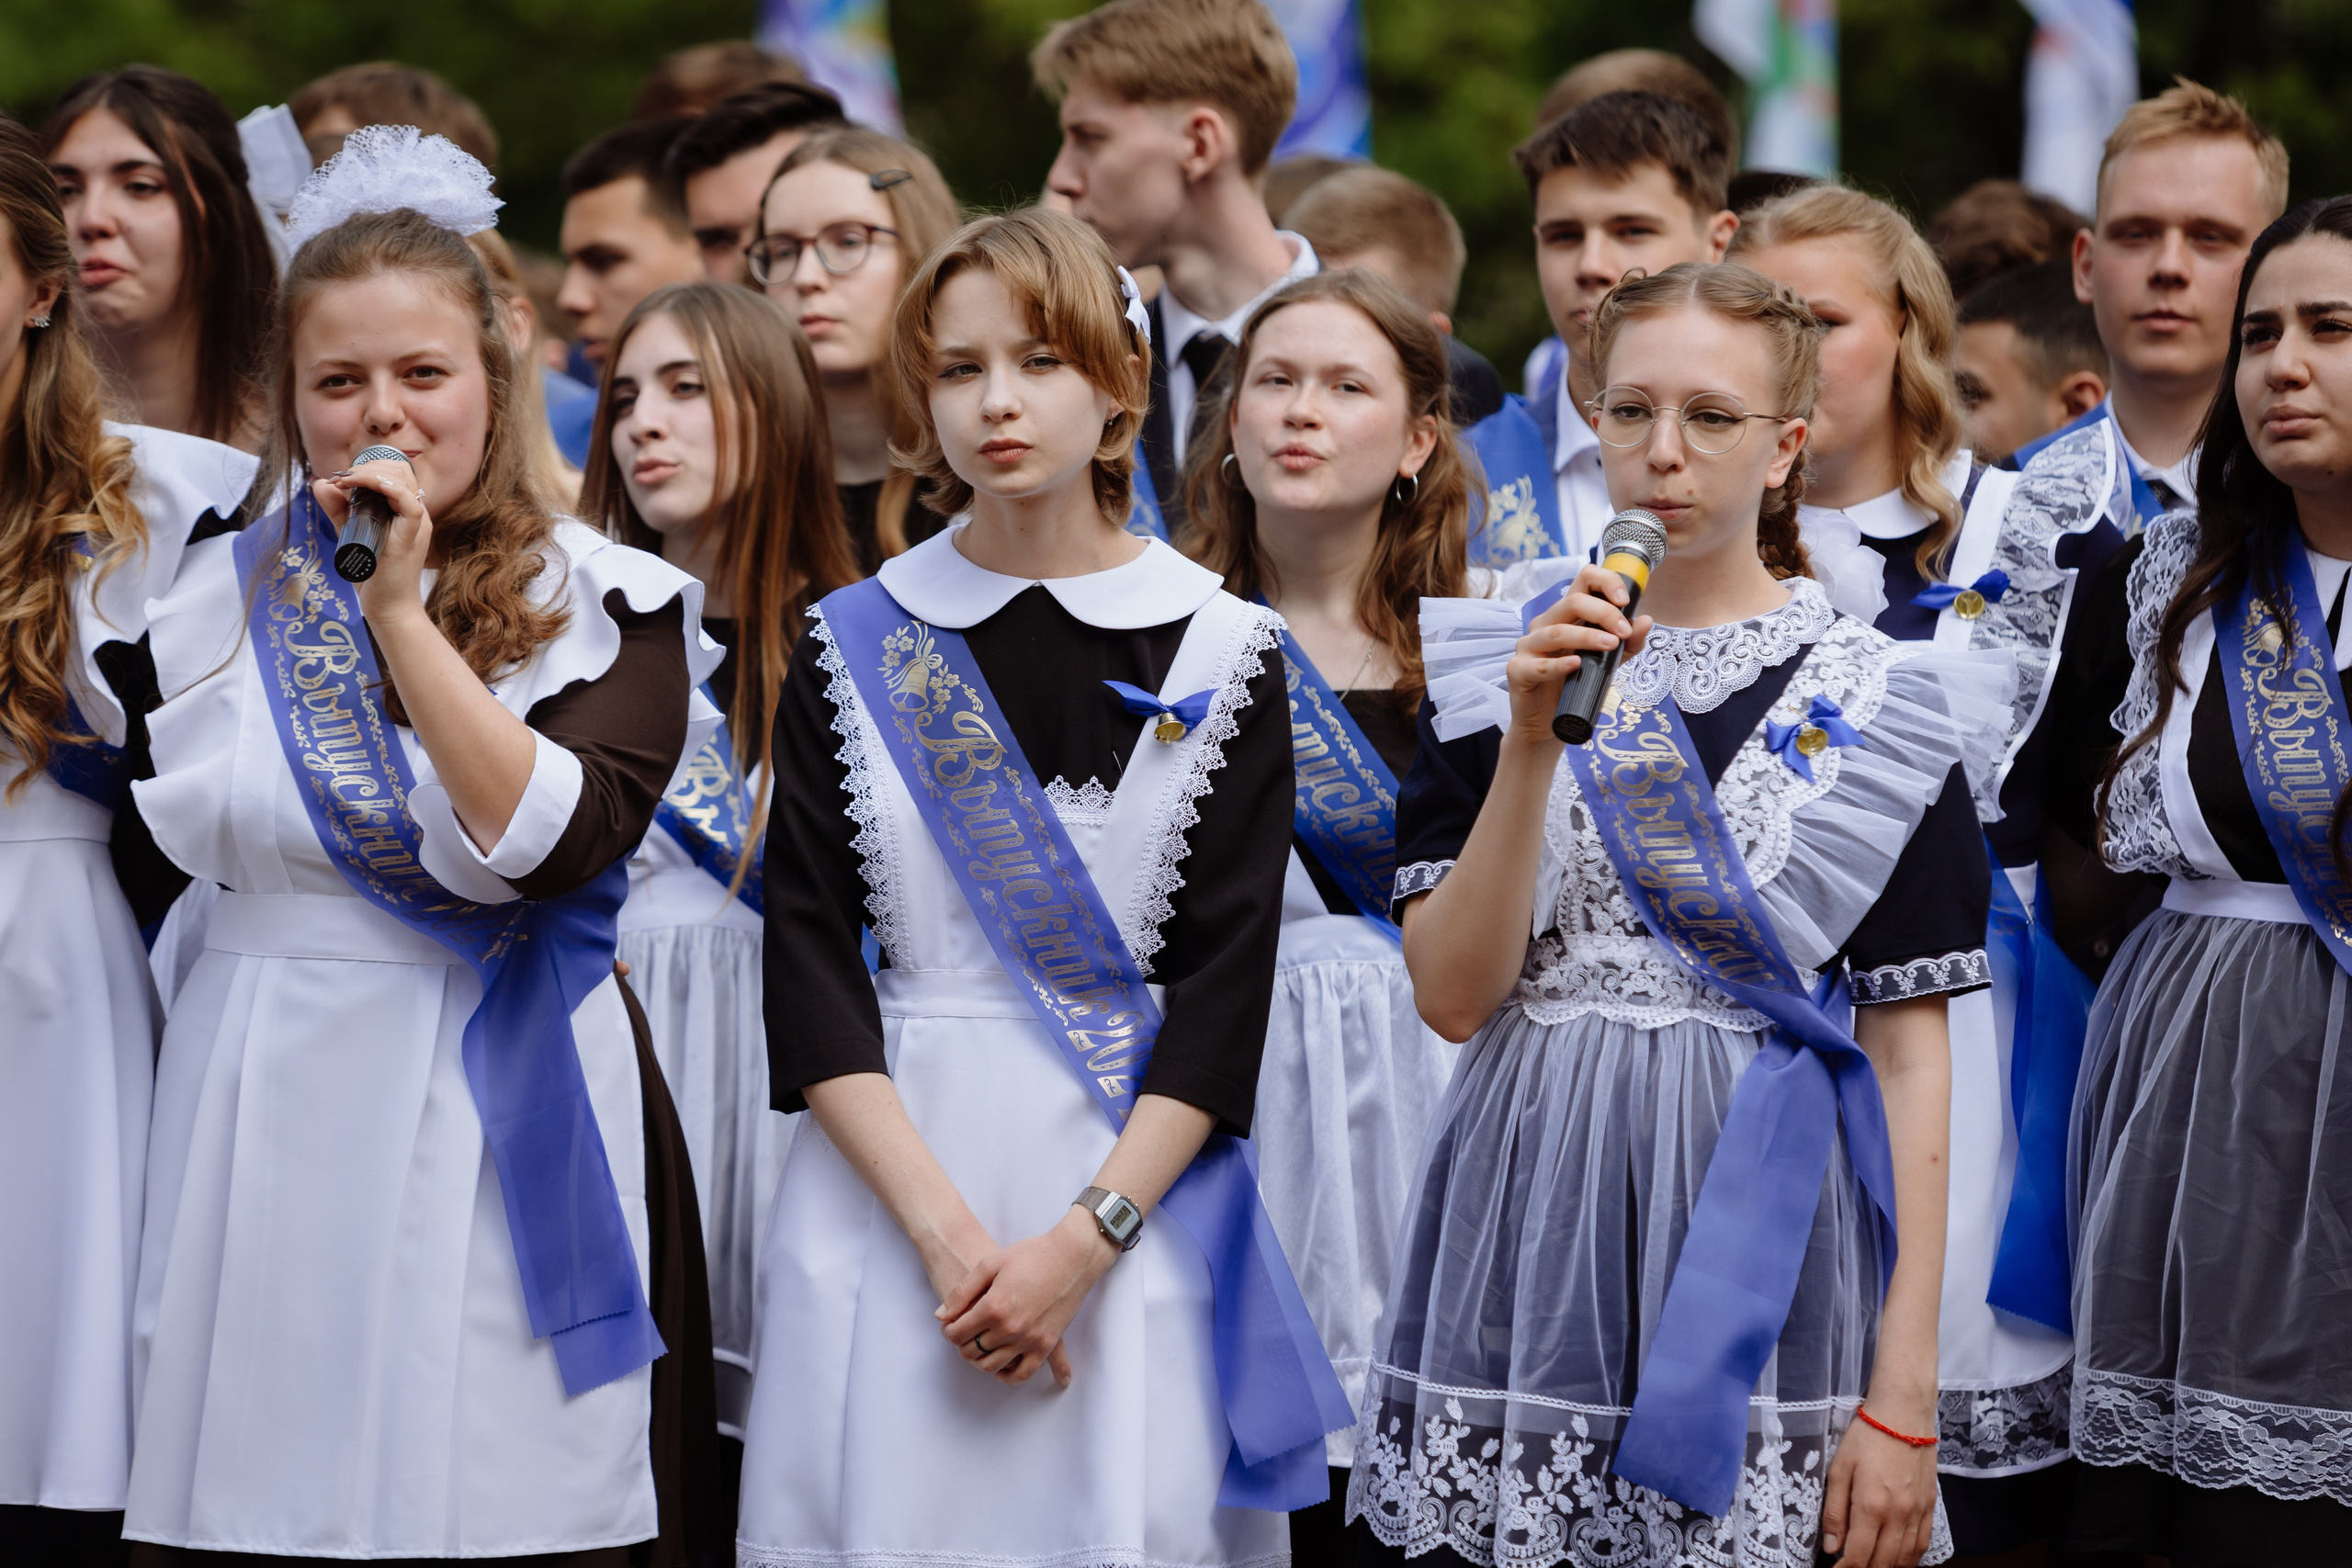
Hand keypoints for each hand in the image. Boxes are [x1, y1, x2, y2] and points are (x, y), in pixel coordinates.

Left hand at [314, 453, 430, 625]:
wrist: (388, 608)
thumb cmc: (373, 576)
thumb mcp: (350, 534)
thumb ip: (338, 509)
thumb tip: (320, 482)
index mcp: (405, 511)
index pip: (395, 472)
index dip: (369, 465)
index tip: (341, 477)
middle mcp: (415, 513)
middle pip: (399, 469)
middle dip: (367, 466)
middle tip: (341, 480)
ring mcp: (416, 523)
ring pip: (402, 479)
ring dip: (370, 473)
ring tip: (345, 483)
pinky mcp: (411, 536)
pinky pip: (408, 502)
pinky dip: (387, 487)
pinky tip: (365, 486)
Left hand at [935, 1207, 1119, 1387]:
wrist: (1071, 1256)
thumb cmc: (1031, 1254)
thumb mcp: (991, 1263)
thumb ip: (962, 1291)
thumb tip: (941, 1316)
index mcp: (993, 1307)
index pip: (957, 1333)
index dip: (948, 1331)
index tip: (950, 1325)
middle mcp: (1010, 1328)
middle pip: (972, 1351)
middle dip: (962, 1345)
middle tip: (963, 1336)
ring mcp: (1029, 1339)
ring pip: (992, 1366)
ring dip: (979, 1360)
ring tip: (979, 1348)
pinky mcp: (1047, 1344)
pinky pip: (1023, 1373)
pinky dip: (1008, 1376)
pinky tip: (1002, 1367)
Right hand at [1504, 562, 1652, 744]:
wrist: (1548, 724)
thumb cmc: (1575, 686)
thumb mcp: (1609, 663)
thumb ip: (1628, 644)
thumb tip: (1646, 620)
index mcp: (1566, 615)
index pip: (1583, 580)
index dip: (1606, 582)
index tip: (1626, 601)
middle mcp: (1546, 624)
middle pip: (1572, 601)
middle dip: (1603, 613)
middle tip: (1624, 632)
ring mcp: (1528, 646)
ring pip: (1556, 631)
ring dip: (1586, 636)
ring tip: (1609, 645)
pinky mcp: (1518, 671)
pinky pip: (1537, 664)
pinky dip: (1557, 664)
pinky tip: (1575, 664)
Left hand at [1820, 1402, 1940, 1566]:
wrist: (1904, 1414)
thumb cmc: (1866, 1437)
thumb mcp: (1839, 1469)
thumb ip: (1835, 1511)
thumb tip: (1832, 1548)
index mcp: (1871, 1506)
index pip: (1858, 1556)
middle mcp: (1898, 1516)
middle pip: (1882, 1563)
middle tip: (1849, 1567)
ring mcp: (1918, 1513)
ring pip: (1905, 1559)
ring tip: (1870, 1565)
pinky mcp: (1931, 1506)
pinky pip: (1923, 1544)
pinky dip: (1909, 1559)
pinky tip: (1897, 1560)